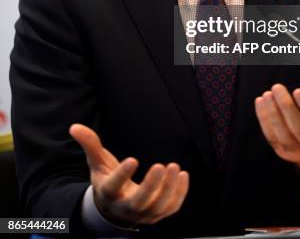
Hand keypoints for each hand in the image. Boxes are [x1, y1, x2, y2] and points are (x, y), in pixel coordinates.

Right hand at [69, 124, 188, 225]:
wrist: (116, 206)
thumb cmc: (107, 178)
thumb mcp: (97, 162)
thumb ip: (90, 144)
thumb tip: (74, 127)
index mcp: (108, 193)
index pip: (113, 187)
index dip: (122, 175)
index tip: (133, 159)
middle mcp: (125, 208)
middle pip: (138, 203)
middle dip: (151, 186)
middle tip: (160, 165)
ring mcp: (143, 214)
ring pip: (157, 207)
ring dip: (168, 189)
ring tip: (175, 167)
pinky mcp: (158, 214)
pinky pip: (170, 208)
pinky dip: (179, 194)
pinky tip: (183, 175)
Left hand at [255, 77, 299, 174]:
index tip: (298, 90)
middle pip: (298, 128)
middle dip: (286, 107)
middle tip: (277, 87)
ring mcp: (296, 152)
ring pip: (282, 133)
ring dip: (272, 113)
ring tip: (268, 93)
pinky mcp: (282, 152)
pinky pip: (270, 135)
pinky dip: (264, 119)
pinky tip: (261, 101)